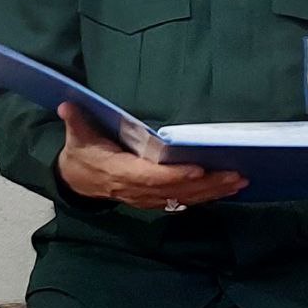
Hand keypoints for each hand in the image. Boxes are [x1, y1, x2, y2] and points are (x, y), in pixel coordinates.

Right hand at [56, 102, 247, 209]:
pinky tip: (227, 189)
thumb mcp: (76, 136)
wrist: (77, 182)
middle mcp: (137, 189)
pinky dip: (206, 196)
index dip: (175, 176)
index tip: (198, 170)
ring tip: (240, 181)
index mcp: (120, 172)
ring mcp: (147, 198)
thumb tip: (67, 105)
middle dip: (207, 185)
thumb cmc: (82, 154)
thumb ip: (76, 121)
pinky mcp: (154, 200)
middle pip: (176, 191)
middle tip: (236, 174)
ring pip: (184, 199)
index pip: (151, 177)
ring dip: (213, 191)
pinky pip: (183, 201)